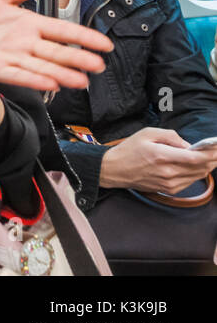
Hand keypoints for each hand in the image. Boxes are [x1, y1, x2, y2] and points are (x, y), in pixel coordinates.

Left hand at [0, 0, 112, 92]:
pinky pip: (17, 74)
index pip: (63, 31)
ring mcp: (12, 57)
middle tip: (99, 65)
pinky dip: (32, 79)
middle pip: (57, 52)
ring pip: (42, 67)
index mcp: (30, 24)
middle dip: (78, 58)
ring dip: (61, 74)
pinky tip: (49, 83)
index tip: (105, 45)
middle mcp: (26, 43)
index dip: (84, 37)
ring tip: (80, 81)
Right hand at [100, 127, 216, 193]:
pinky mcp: (169, 189)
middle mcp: (168, 172)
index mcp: (162, 156)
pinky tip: (197, 165)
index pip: (195, 158)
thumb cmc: (129, 150)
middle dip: (213, 159)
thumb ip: (170, 136)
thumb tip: (188, 145)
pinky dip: (197, 173)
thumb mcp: (146, 133)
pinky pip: (190, 181)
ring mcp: (169, 183)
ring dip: (207, 166)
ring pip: (198, 175)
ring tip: (211, 157)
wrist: (114, 170)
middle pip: (201, 168)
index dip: (211, 153)